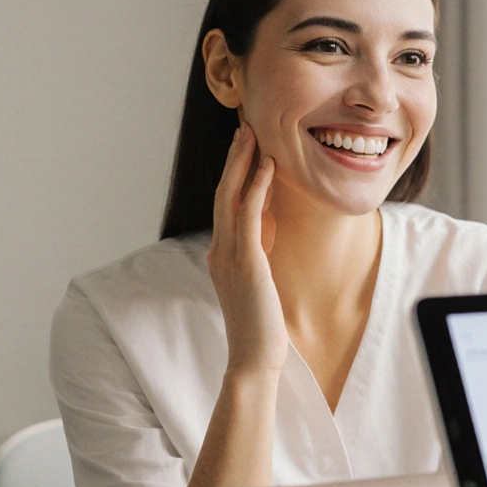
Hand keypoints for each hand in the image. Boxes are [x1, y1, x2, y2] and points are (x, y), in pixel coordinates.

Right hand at [207, 122, 285, 375]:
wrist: (254, 360)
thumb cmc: (261, 326)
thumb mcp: (258, 281)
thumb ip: (257, 252)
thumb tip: (267, 227)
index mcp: (221, 254)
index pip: (225, 204)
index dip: (233, 173)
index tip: (245, 146)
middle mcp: (219, 250)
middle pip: (223, 192)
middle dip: (233, 158)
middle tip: (244, 126)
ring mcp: (229, 255)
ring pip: (230, 197)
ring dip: (241, 162)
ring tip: (251, 133)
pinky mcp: (246, 262)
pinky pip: (249, 215)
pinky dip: (256, 187)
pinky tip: (266, 165)